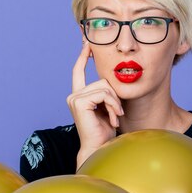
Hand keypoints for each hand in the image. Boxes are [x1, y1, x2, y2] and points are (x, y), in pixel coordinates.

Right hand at [66, 41, 123, 168]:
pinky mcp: (79, 102)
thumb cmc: (105, 132)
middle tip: (117, 114)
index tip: (87, 43)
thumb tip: (113, 76)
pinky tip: (113, 119)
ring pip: (105, 87)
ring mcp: (74, 98)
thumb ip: (107, 93)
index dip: (83, 56)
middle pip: (102, 80)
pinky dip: (113, 105)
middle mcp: (74, 95)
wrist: (100, 148)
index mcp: (79, 95)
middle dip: (115, 97)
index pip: (78, 71)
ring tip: (116, 118)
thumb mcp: (108, 107)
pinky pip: (104, 94)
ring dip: (115, 103)